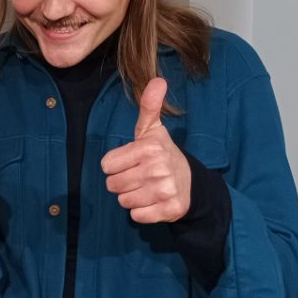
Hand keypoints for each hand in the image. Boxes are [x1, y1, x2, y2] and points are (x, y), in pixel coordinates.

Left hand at [101, 77, 191, 223]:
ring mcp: (164, 191)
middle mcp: (157, 169)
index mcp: (148, 148)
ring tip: (146, 188)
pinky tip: (153, 201)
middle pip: (113, 185)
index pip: (106, 166)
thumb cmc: (162, 154)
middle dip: (122, 182)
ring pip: (124, 202)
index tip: (132, 162)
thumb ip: (149, 106)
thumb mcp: (152, 130)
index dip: (116, 165)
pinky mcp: (170, 210)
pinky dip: (142, 212)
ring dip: (132, 197)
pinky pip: (137, 216)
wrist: (191, 182)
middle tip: (139, 176)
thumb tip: (157, 80)